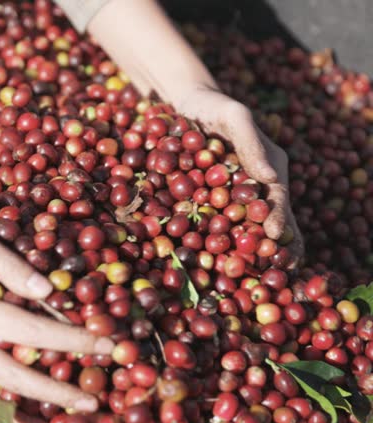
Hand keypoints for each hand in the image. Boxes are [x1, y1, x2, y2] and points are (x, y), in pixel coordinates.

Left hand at [175, 86, 303, 261]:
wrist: (184, 107)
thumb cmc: (213, 107)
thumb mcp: (233, 116)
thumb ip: (251, 143)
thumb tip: (269, 176)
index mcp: (268, 168)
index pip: (278, 199)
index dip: (278, 219)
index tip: (274, 237)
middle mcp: (255, 186)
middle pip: (265, 221)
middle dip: (271, 247)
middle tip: (271, 270)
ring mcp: (232, 196)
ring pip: (243, 228)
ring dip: (246, 252)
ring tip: (247, 276)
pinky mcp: (210, 201)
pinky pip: (216, 224)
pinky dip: (219, 243)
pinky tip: (214, 264)